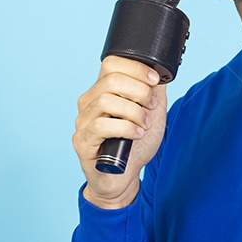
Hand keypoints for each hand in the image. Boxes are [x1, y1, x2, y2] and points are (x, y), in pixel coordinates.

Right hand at [72, 56, 167, 208]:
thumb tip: (159, 71)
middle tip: (150, 106)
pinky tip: (136, 134)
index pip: (111, 64)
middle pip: (110, 80)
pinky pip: (101, 126)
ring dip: (133, 111)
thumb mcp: (151, 113)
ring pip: (105, 101)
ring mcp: (83, 122)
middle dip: (139, 91)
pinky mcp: (82, 141)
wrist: (125, 177)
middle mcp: (89, 103)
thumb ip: (153, 91)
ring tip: (144, 124)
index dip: (135, 68)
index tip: (154, 80)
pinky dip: (125, 128)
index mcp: (103, 91)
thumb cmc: (135, 145)